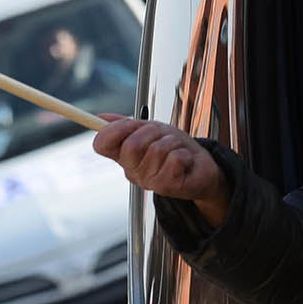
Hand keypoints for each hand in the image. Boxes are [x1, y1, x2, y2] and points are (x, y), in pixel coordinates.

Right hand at [92, 115, 231, 227]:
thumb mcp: (150, 131)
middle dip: (152, 131)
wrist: (200, 169)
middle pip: (131, 145)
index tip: (129, 123)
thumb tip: (101, 116)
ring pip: (157, 149)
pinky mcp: (166, 187)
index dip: (113, 130)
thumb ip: (125, 125)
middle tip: (162, 136)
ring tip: (176, 149)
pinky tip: (184, 160)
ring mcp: (148, 181)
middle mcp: (132, 170)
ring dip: (172, 142)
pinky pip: (174, 159)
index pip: (102, 144)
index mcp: (123, 156)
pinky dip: (183, 153)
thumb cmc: (174, 150)